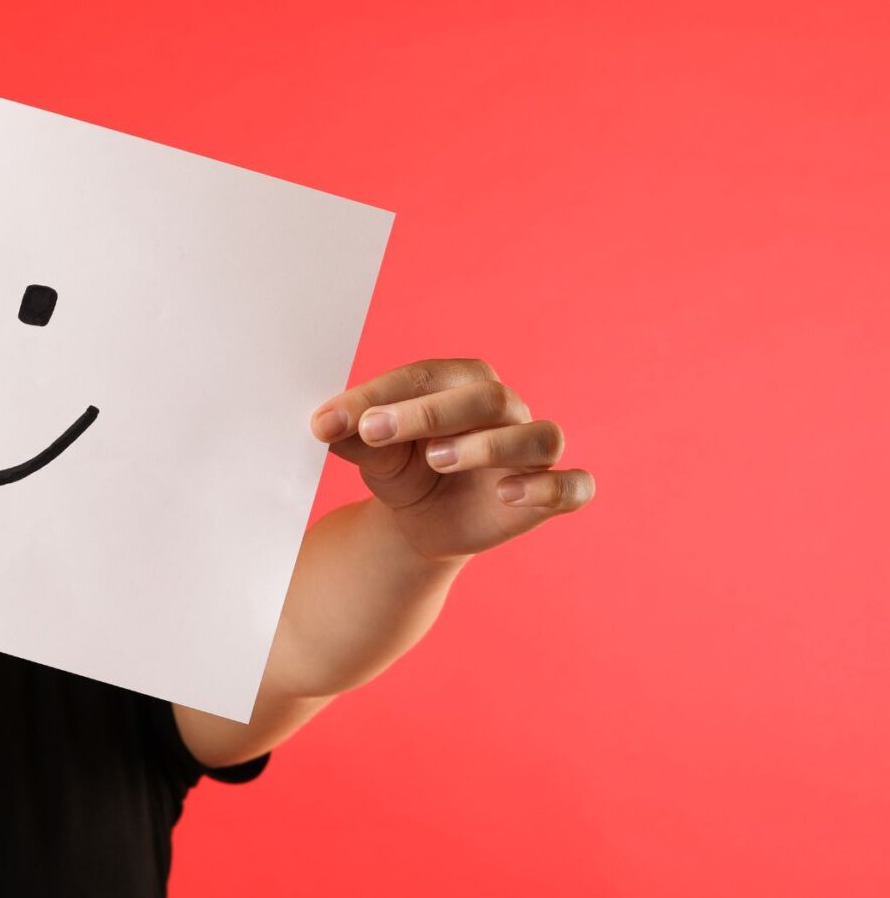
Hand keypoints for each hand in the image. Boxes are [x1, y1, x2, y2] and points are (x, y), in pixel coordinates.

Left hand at [311, 359, 594, 560]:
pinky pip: (573, 487)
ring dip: (490, 446)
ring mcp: (532, 451)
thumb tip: (324, 424)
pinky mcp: (551, 494)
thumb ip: (353, 435)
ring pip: (538, 437)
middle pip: (487, 398)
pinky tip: (507, 495)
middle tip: (374, 432)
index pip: (426, 377)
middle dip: (428, 414)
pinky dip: (548, 488)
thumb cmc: (402, 468)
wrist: (420, 520)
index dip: (379, 395)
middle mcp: (506, 409)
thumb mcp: (373, 453)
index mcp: (460, 383)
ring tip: (437, 460)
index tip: (328, 421)